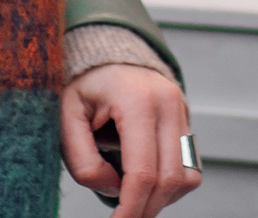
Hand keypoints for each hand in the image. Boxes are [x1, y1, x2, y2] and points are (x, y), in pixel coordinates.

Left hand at [60, 63, 201, 216]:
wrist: (109, 55)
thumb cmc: (86, 85)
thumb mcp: (67, 114)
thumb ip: (81, 157)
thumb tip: (113, 188)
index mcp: (136, 100)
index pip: (142, 171)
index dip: (130, 207)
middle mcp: (167, 103)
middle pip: (168, 179)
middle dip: (145, 209)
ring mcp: (182, 111)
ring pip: (185, 177)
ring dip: (161, 199)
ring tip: (132, 196)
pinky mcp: (187, 121)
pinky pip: (190, 168)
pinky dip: (171, 185)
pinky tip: (146, 181)